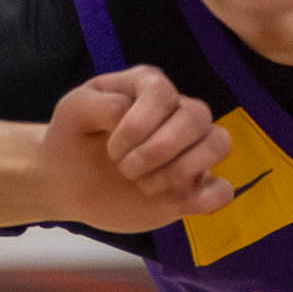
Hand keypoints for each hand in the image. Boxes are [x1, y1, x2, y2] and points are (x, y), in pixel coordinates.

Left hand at [36, 68, 234, 231]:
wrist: (69, 181)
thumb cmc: (72, 139)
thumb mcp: (71, 111)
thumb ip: (98, 104)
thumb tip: (129, 112)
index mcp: (148, 87)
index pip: (163, 93)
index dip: (138, 124)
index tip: (110, 149)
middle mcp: (176, 113)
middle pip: (197, 117)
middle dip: (157, 150)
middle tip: (124, 169)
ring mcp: (189, 150)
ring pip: (219, 144)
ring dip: (181, 170)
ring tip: (146, 186)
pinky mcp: (193, 187)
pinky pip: (223, 190)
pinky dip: (208, 199)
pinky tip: (178, 204)